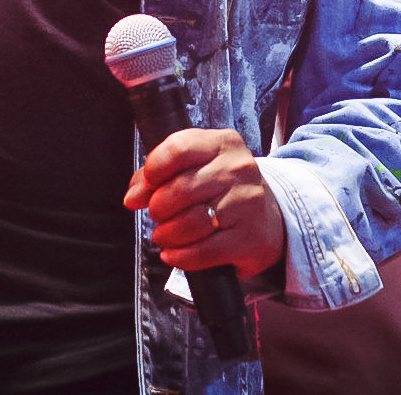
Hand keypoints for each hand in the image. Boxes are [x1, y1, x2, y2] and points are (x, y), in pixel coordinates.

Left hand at [123, 127, 284, 277]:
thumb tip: (132, 198)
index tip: (148, 185)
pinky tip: (174, 253)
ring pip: (190, 223)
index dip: (154, 170)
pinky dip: (180, 257)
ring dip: (167, 234)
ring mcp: (246, 204)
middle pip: (181, 189)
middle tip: (159, 214)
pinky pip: (203, 252)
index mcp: (223, 143)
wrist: (267, 219)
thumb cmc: (221, 189)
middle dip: (159, 207)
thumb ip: (158, 176)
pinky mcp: (249, 238)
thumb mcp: (196, 167)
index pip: (178, 148)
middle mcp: (238, 169)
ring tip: (165, 235)